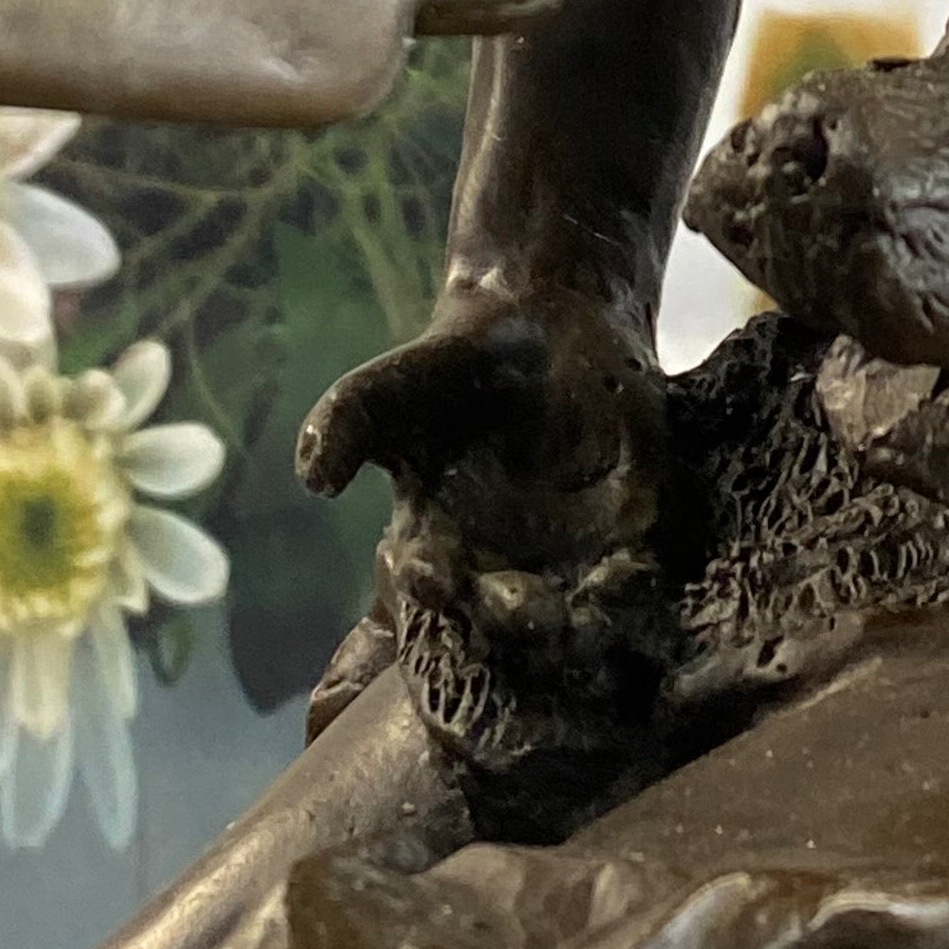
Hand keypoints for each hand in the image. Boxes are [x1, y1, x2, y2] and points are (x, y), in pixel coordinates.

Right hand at [298, 280, 671, 717]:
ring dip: (578, 617)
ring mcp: (564, 566)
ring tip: (586, 613)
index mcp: (435, 552)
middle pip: (501, 612)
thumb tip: (311, 473)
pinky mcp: (626, 542)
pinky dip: (634, 577)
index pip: (425, 584)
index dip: (426, 581)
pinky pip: (631, 570)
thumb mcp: (397, 388)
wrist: (548, 331)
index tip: (426, 574)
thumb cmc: (455, 369)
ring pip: (569, 606)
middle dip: (510, 614)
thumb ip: (351, 420)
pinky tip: (637, 571)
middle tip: (524, 613)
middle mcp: (498, 575)